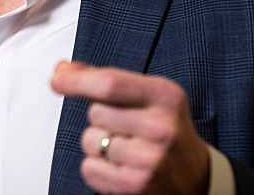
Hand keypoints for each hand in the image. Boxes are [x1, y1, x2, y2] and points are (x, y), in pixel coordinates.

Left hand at [51, 61, 209, 194]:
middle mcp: (160, 126)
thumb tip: (63, 70)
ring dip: (98, 144)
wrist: (196, 178)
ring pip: (90, 141)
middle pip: (95, 113)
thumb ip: (106, 80)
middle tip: (125, 127)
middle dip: (100, 119)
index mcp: (165, 95)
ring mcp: (149, 159)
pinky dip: (97, 168)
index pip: (110, 83)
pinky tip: (121, 167)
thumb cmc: (165, 129)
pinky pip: (89, 168)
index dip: (77, 81)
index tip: (57, 79)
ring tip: (126, 148)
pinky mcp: (136, 185)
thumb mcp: (148, 95)